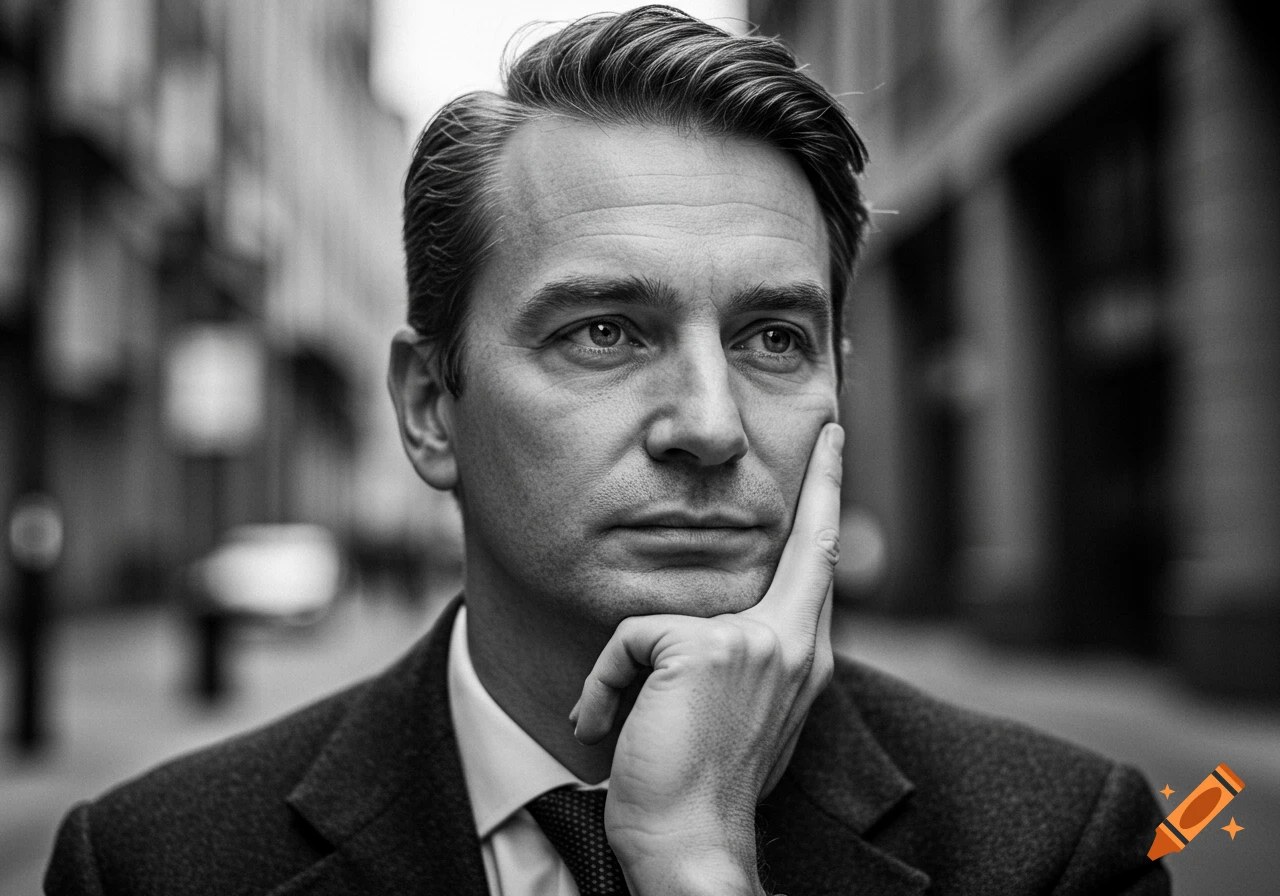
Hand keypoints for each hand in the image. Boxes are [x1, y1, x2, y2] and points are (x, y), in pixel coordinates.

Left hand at [570, 422, 843, 894]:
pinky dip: (604, 687)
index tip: (833, 447)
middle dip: (825, 480)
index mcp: (799, 661)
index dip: (826, 502)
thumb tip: (713, 635)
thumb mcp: (736, 717)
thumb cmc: (701, 787)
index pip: (818, 567)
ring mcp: (755, 645)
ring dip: (631, 671)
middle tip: (832, 429)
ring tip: (629, 724)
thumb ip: (738, 663)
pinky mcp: (705, 650)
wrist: (690, 845)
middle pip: (811, 546)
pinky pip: (628, 641)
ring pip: (670, 616)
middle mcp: (792, 646)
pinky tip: (608, 728)